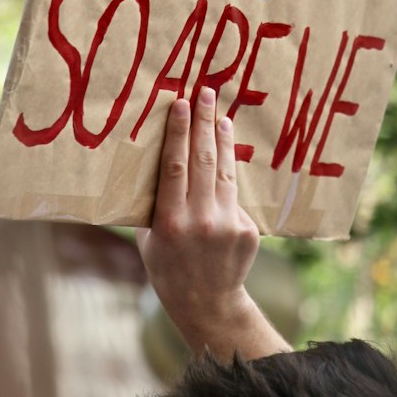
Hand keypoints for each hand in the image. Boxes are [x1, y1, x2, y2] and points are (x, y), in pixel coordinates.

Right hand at [137, 90, 289, 359]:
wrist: (206, 303)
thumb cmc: (167, 267)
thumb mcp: (148, 238)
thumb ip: (153, 205)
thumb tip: (153, 163)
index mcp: (169, 221)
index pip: (176, 166)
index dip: (179, 132)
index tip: (181, 103)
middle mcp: (200, 220)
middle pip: (204, 161)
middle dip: (204, 123)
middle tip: (205, 93)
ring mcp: (228, 225)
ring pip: (226, 172)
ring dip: (223, 141)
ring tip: (221, 116)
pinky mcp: (248, 230)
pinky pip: (234, 197)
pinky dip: (228, 179)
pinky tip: (226, 159)